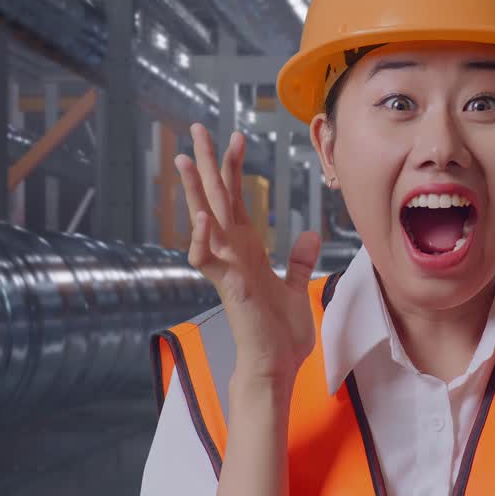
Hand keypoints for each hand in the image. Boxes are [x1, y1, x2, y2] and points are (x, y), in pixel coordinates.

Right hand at [176, 123, 321, 385]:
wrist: (274, 366)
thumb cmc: (280, 333)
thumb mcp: (296, 288)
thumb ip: (298, 261)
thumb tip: (308, 235)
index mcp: (247, 249)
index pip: (236, 200)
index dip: (235, 168)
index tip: (237, 138)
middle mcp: (232, 253)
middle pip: (215, 199)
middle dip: (208, 163)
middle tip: (197, 129)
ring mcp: (227, 268)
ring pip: (205, 221)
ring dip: (195, 192)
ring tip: (186, 160)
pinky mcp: (228, 287)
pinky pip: (208, 259)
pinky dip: (203, 239)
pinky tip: (202, 218)